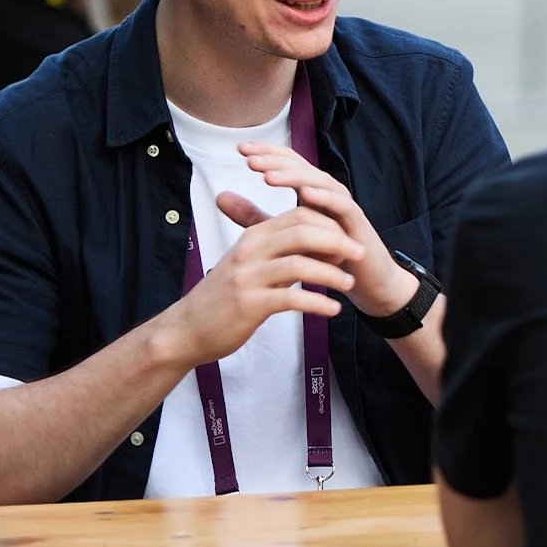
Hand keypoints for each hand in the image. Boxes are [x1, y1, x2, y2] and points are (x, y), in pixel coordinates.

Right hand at [158, 200, 360, 367]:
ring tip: (350, 284)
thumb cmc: (224, 298)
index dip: (329, 224)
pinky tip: (333, 310)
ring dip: (332, 273)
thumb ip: (278, 251)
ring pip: (300, 263)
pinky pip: (292, 298)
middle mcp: (250, 252)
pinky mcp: (250, 305)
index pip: (298, 216)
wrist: (187, 329)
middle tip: (360, 255)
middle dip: (338, 241)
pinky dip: (318, 303)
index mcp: (252, 238)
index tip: (348, 239)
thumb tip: (316, 242)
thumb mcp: (249, 265)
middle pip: (303, 232)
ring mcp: (249, 278)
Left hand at [234, 142, 416, 315]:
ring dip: (295, 177)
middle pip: (302, 167)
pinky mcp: (357, 223)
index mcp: (309, 192)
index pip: (288, 163)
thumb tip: (219, 196)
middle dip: (276, 160)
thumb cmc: (324, 258)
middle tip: (249, 158)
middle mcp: (327, 193)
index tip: (239, 149)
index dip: (267, 153)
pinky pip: (342, 205)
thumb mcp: (281, 234)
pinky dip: (325, 197)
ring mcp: (344, 206)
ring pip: (320, 181)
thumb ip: (253, 215)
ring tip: (268, 176)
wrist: (363, 283)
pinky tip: (306, 194)